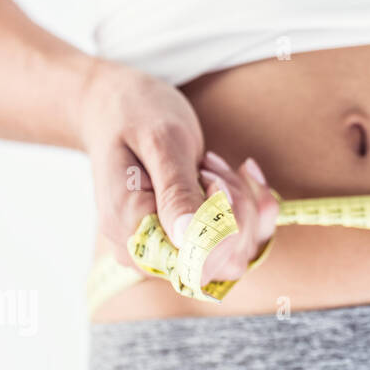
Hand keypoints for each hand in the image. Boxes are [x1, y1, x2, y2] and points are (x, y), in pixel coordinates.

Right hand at [78, 60, 277, 282]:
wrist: (117, 108)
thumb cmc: (136, 116)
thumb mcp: (161, 142)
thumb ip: (176, 192)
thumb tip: (189, 240)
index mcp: (130, 229)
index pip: (196, 261)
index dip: (223, 225)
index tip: (212, 178)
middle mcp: (147, 250)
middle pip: (223, 260)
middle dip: (237, 208)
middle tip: (209, 163)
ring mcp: (168, 246)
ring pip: (237, 251)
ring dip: (244, 203)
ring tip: (211, 164)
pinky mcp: (189, 239)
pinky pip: (240, 240)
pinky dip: (252, 204)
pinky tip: (240, 172)